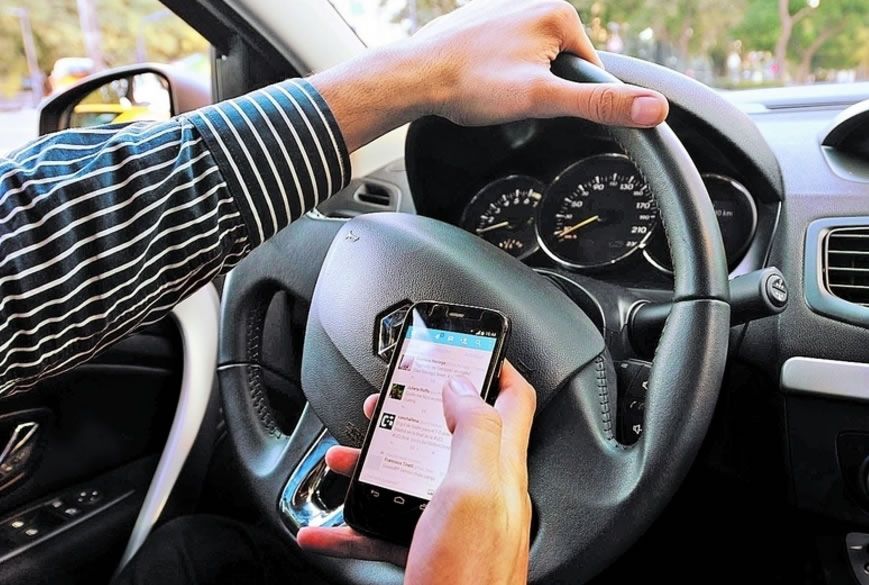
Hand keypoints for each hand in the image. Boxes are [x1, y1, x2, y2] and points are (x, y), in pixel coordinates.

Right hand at [297, 361, 536, 584]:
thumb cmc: (468, 578)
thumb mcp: (473, 492)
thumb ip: (474, 431)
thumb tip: (462, 387)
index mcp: (498, 469)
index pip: (514, 401)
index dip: (496, 366)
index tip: (470, 346)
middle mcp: (481, 492)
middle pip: (454, 431)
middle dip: (421, 407)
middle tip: (395, 395)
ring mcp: (453, 523)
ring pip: (414, 474)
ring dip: (379, 460)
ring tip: (348, 454)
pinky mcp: (428, 551)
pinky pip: (387, 526)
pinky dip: (356, 521)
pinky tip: (327, 528)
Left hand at [310, 0, 668, 149]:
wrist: (413, 77)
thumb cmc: (472, 84)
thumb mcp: (543, 99)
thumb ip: (599, 104)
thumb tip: (655, 109)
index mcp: (558, 14)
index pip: (588, 71)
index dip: (567, 100)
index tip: (537, 106)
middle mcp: (533, 3)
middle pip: (558, 69)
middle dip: (538, 92)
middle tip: (507, 101)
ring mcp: (505, 12)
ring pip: (529, 66)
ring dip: (513, 86)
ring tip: (487, 91)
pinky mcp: (481, 25)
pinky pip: (503, 59)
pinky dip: (492, 76)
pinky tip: (475, 83)